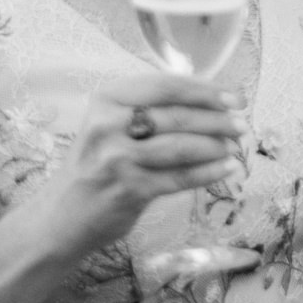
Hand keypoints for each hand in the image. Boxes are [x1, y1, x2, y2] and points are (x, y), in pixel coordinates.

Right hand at [31, 73, 243, 258]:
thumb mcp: (111, 126)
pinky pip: (179, 178)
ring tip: (236, 146)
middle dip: (218, 119)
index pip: (167, 86)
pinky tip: (226, 168)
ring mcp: (117, 159)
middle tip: (243, 124)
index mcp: (107, 99)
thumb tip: (212, 102)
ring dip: (217, 145)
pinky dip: (208, 172)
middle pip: (178, 116)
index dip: (207, 90)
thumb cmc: (95, 165)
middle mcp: (108, 125)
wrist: (60, 216)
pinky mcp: (128, 190)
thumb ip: (150, 109)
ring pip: (182, 146)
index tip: (235, 97)